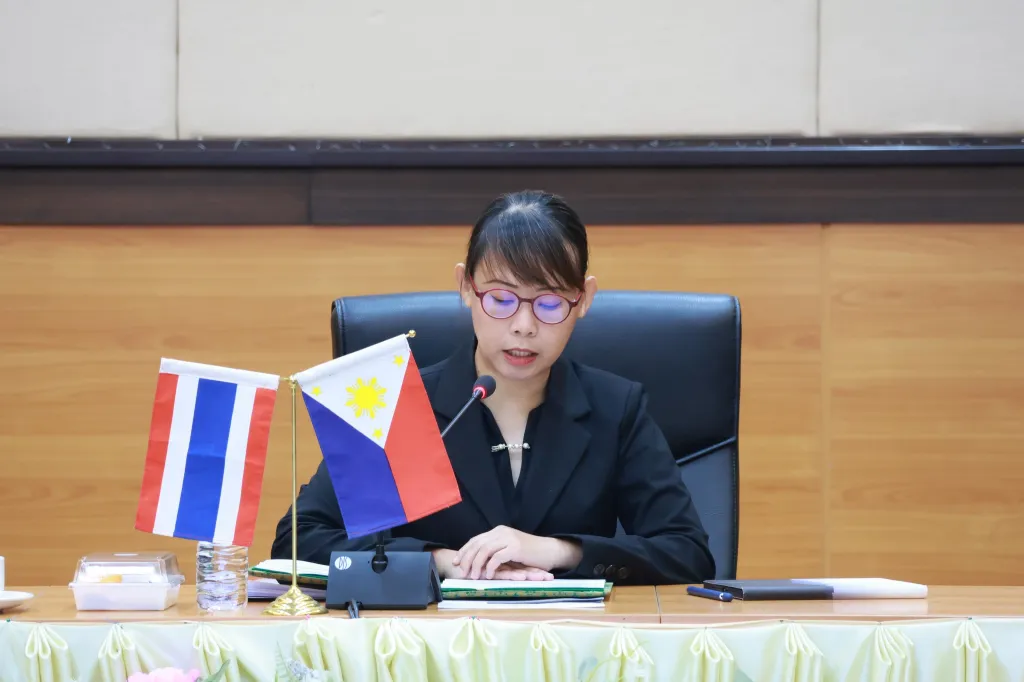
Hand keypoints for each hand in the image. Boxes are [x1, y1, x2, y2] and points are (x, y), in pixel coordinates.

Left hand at [453, 526, 582, 579]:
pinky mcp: (515, 548)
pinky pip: (497, 558)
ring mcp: (508, 539)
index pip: (476, 540)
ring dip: (476, 564)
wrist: (549, 550)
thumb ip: (496, 550)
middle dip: (466, 559)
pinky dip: (490, 567)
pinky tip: (488, 576)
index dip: (464, 551)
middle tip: (461, 572)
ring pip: (484, 550)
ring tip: (473, 576)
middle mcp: (501, 532)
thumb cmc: (530, 553)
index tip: (456, 562)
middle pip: (477, 545)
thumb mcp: (509, 548)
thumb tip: (479, 560)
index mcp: (498, 531)